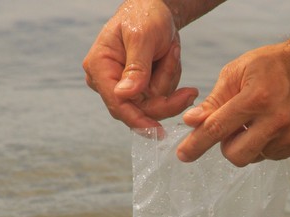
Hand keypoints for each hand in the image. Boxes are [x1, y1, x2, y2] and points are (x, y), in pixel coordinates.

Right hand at [82, 0, 197, 128]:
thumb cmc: (145, 15)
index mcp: (99, 67)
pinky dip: (170, 80)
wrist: (155, 8)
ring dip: (169, 81)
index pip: (117, 104)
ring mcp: (123, 87)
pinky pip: (161, 98)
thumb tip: (124, 95)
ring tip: (171, 52)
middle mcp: (107, 82)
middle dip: (165, 99)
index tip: (157, 132)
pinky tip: (170, 57)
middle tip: (191, 92)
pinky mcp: (139, 90)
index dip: (138, 120)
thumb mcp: (142, 37)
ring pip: (154, 105)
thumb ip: (136, 67)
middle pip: (138, 110)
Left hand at [177, 41, 289, 165]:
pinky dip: (263, 144)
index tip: (182, 155)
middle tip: (231, 127)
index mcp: (257, 98)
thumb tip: (192, 122)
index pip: (218, 128)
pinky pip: (269, 156)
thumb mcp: (238, 71)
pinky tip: (271, 124)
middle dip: (225, 146)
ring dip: (246, 143)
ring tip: (257, 119)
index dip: (196, 144)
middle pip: (235, 155)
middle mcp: (276, 121)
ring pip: (252, 157)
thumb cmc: (272, 65)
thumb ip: (214, 100)